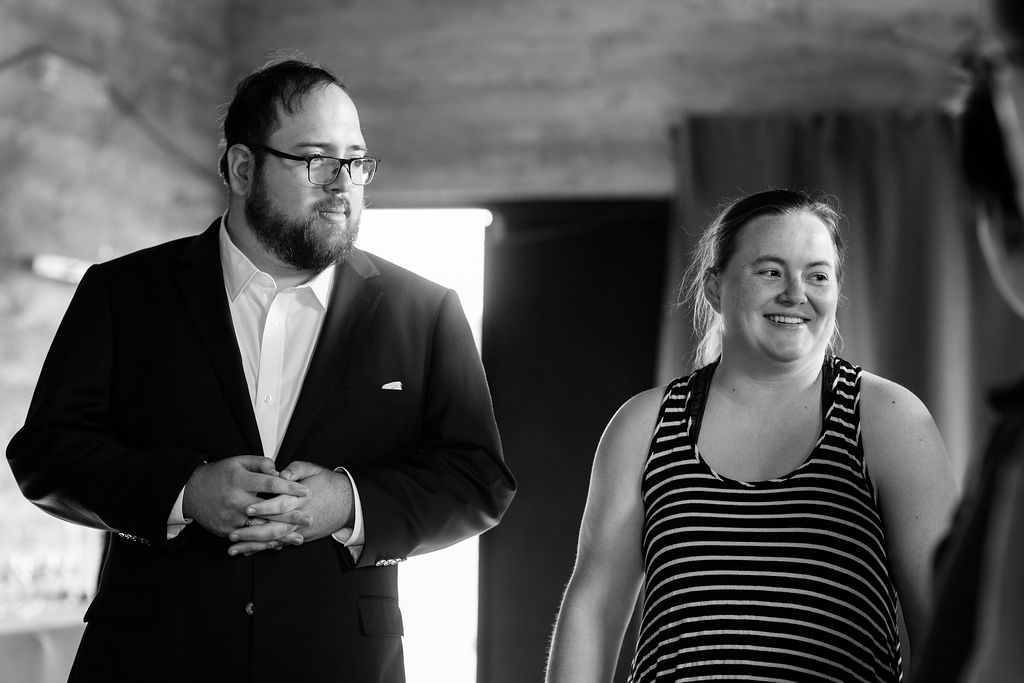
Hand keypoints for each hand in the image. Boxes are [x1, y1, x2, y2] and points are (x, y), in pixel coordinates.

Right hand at [182, 455, 308, 539]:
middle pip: (269, 510)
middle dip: (292, 516)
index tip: (306, 491)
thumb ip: (260, 463)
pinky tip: (279, 543)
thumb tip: (279, 471)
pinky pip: (248, 538)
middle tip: (310, 519)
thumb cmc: (220, 474)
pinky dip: (264, 542)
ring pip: (260, 528)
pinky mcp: (226, 530)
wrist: (191, 492)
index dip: (290, 488)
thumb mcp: (238, 462)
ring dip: (281, 534)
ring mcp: (231, 517)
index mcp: (241, 480)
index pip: (270, 484)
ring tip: (299, 538)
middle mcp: (236, 500)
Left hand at [227, 461, 353, 555]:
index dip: (264, 507)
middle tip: (232, 534)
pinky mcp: (301, 538)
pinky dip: (263, 549)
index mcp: (301, 498)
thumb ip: (295, 469)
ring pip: (274, 540)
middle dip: (252, 533)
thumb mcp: (313, 470)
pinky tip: (247, 552)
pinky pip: (280, 545)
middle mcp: (299, 517)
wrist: (349, 502)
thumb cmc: (328, 483)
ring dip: (253, 546)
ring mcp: (300, 530)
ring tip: (233, 549)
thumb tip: (280, 473)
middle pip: (274, 528)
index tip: (248, 509)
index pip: (281, 504)